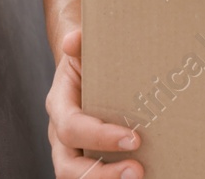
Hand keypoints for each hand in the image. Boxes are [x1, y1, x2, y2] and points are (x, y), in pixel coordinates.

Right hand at [47, 27, 144, 178]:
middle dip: (101, 174)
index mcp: (59, 105)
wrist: (83, 70)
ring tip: (139, 176)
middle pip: (67, 166)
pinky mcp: (86, 161)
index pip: (72, 128)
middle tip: (137, 170)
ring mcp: (71, 152)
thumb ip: (80, 43)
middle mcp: (60, 135)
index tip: (134, 139)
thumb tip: (74, 40)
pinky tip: (145, 175)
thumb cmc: (87, 60)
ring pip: (76, 178)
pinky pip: (93, 177)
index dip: (100, 137)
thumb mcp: (83, 49)